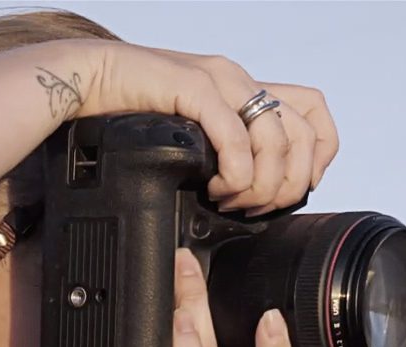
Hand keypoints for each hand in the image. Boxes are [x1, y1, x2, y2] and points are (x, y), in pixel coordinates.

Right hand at [81, 43, 340, 213]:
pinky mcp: (194, 87)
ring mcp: (220, 81)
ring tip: (230, 199)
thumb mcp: (192, 133)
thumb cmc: (132, 114)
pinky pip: (235, 136)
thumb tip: (248, 191)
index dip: (317, 157)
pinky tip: (215, 187)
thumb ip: (220, 149)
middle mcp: (240, 80)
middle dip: (287, 185)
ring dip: (260, 184)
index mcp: (245, 88)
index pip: (314, 112)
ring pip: (276, 139)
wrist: (88, 82)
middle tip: (254, 207)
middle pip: (303, 135)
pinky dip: (235, 173)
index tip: (289, 190)